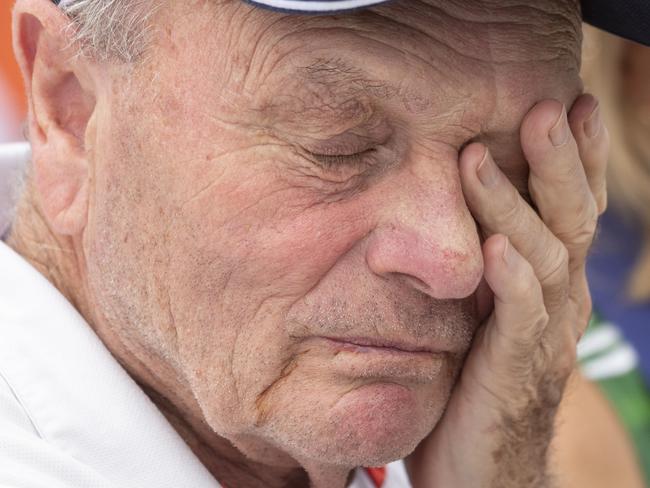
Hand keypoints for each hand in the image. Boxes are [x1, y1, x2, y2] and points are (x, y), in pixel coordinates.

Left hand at [406, 94, 608, 487]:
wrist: (481, 467)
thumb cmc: (475, 379)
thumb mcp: (481, 309)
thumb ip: (482, 265)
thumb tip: (455, 210)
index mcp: (551, 281)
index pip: (570, 210)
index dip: (576, 159)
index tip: (569, 103)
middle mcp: (560, 299)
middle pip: (569, 221)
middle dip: (560, 163)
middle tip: (547, 108)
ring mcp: (545, 334)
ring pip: (543, 258)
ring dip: (513, 206)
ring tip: (480, 157)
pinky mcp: (518, 369)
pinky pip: (522, 318)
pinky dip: (511, 280)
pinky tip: (494, 248)